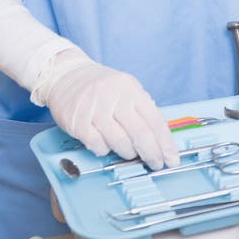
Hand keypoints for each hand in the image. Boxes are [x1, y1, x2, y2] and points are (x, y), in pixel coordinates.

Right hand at [31, 47, 179, 169]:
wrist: (66, 74)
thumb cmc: (100, 86)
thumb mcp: (124, 88)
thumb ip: (140, 110)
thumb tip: (159, 139)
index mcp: (130, 89)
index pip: (154, 119)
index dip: (165, 143)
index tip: (172, 159)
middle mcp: (114, 97)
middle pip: (140, 133)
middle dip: (151, 154)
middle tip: (156, 164)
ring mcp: (95, 109)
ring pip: (120, 142)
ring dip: (128, 153)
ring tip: (128, 151)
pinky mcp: (79, 122)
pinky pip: (98, 146)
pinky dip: (105, 150)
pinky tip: (105, 144)